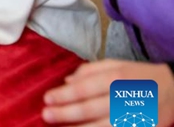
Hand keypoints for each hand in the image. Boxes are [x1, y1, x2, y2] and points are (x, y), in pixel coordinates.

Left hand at [43, 60, 173, 125]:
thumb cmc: (137, 75)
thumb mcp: (115, 64)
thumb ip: (89, 71)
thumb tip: (67, 81)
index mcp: (116, 78)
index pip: (85, 88)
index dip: (64, 94)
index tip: (47, 98)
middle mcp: (125, 97)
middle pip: (91, 108)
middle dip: (66, 113)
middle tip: (46, 114)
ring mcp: (134, 116)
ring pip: (104, 126)